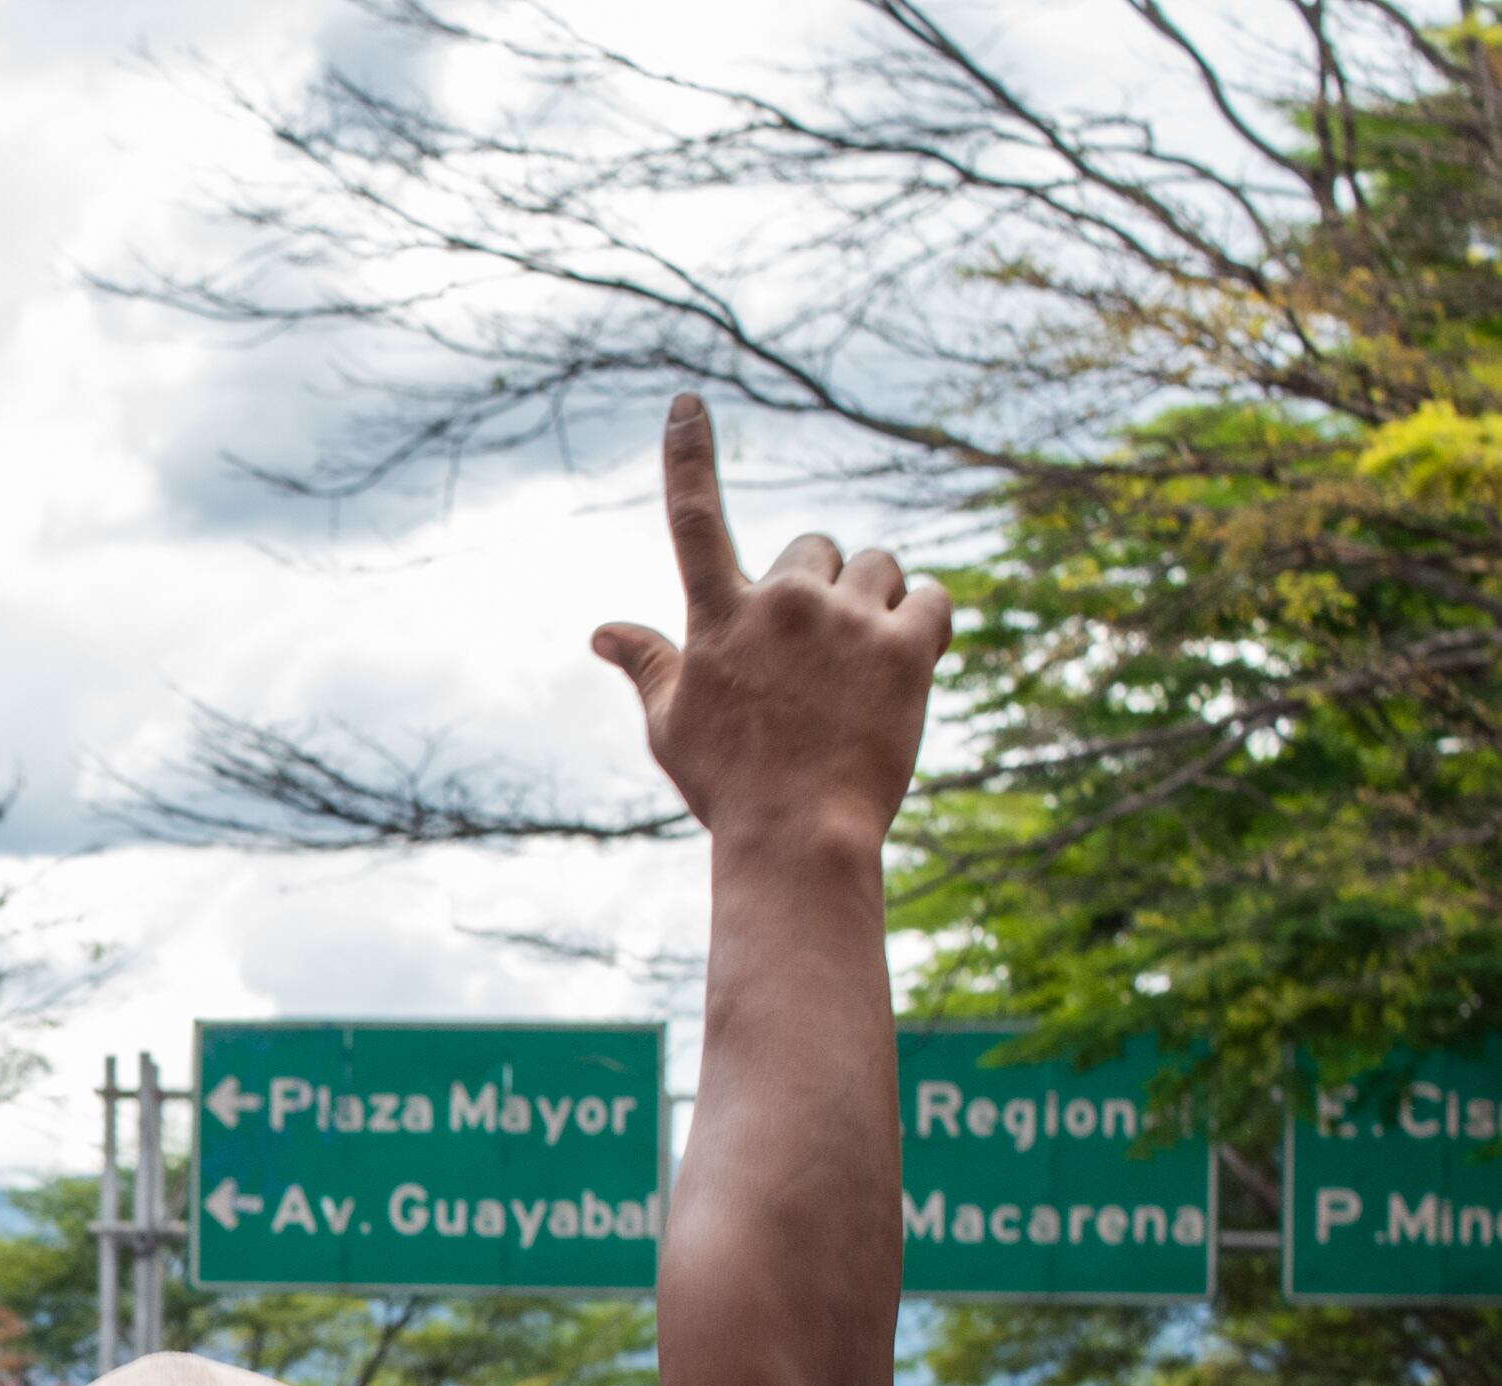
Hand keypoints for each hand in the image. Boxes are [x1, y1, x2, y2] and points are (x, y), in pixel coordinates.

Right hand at [590, 395, 949, 861]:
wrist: (797, 837)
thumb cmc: (727, 785)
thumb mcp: (672, 725)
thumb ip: (648, 663)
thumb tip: (602, 631)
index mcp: (718, 618)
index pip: (694, 518)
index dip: (688, 455)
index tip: (686, 402)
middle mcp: (781, 603)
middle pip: (814, 548)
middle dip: (820, 586)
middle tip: (818, 653)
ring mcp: (846, 621)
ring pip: (878, 566)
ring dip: (874, 601)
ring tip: (862, 665)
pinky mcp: (907, 645)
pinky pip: (930, 597)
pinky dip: (924, 622)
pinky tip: (906, 666)